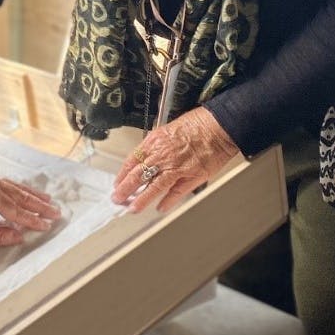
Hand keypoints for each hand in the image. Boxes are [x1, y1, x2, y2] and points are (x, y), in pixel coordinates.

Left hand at [0, 173, 60, 248]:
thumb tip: (20, 236)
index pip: (17, 211)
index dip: (33, 221)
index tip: (47, 226)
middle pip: (20, 196)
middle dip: (39, 206)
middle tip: (57, 213)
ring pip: (16, 188)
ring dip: (33, 196)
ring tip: (49, 202)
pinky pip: (7, 183)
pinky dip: (21, 189)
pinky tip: (28, 193)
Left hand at [111, 107, 240, 212]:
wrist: (218, 126)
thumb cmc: (197, 125)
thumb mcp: (168, 129)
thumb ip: (157, 145)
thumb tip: (147, 158)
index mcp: (154, 142)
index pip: (131, 162)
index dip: (122, 175)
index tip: (117, 184)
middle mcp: (162, 155)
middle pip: (137, 175)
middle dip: (124, 190)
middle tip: (118, 199)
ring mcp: (176, 167)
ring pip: (153, 186)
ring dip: (141, 200)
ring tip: (133, 209)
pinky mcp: (191, 176)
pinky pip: (175, 192)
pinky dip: (167, 202)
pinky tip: (160, 208)